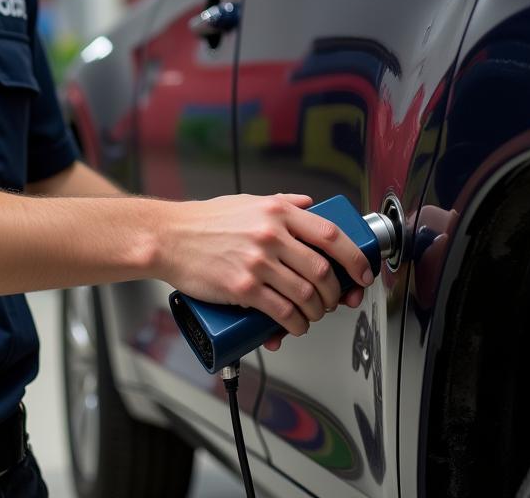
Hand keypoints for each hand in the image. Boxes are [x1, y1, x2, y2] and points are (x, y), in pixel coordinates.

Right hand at [158, 193, 373, 340]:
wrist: (168, 237)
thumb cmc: (205, 220)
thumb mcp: (248, 202)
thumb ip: (282, 203)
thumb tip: (310, 205)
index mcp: (277, 212)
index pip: (330, 234)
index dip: (354, 258)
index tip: (361, 272)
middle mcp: (271, 235)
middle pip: (322, 270)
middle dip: (334, 293)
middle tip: (331, 301)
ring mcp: (258, 262)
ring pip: (307, 296)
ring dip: (316, 313)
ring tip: (311, 315)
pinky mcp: (243, 288)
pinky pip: (282, 313)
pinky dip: (295, 326)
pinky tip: (293, 327)